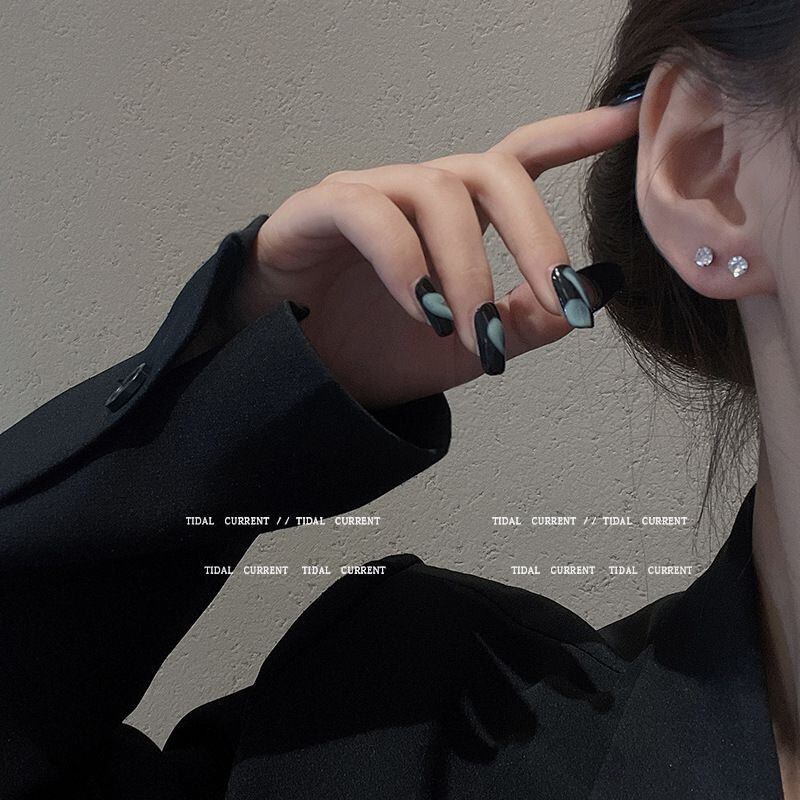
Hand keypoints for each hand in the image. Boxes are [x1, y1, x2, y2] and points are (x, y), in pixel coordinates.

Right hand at [234, 102, 639, 408]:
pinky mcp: (318, 208)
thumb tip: (599, 289)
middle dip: (536, 236)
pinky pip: (370, 213)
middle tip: (561, 302)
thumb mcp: (468, 347)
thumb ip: (528, 320)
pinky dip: (407, 263)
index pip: (517, 158)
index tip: (627, 120)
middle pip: (491, 171)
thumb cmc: (377, 349)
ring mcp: (368, 193)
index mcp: (455, 215)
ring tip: (475, 334)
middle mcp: (416, 192)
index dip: (571, 135)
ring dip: (468, 271)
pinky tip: (423, 311)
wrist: (300, 376)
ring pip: (437, 194)